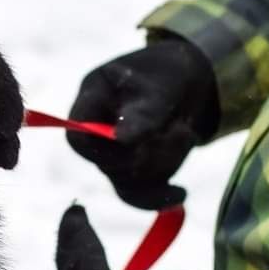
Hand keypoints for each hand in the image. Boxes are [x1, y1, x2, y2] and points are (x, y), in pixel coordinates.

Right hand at [67, 36, 216, 209]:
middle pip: (106, 164)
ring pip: (127, 180)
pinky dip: (159, 195)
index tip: (138, 144)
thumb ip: (143, 113)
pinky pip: (137, 193)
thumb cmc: (169, 74)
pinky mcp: (131, 168)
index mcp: (92, 99)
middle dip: (147, 155)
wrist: (191, 81)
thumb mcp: (161, 87)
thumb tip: (121, 141)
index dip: (102, 149)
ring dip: (162, 165)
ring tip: (186, 133)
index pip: (77, 137)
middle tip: (181, 130)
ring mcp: (112, 151)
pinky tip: (180, 193)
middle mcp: (96, 129)